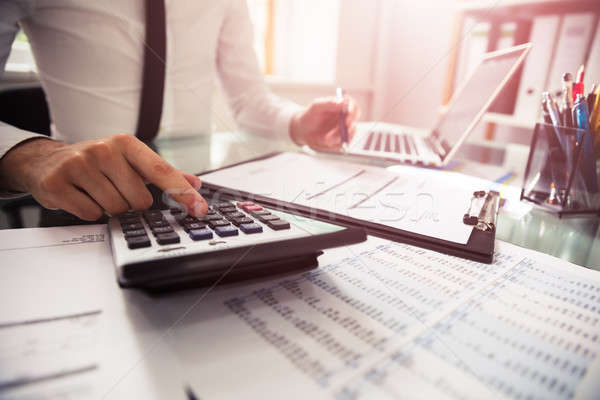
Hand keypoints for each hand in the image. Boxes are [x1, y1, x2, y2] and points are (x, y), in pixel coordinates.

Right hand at [0, 134, 207, 220]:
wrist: (47, 161)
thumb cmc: (97, 162)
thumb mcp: (130, 160)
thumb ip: (163, 173)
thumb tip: (196, 183)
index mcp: (125, 143)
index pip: (162, 172)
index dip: (184, 193)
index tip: (200, 208)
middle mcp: (103, 150)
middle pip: (139, 200)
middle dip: (131, 203)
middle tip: (116, 190)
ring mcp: (78, 166)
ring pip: (115, 209)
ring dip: (111, 208)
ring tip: (97, 192)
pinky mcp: (58, 184)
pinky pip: (91, 215)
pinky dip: (91, 213)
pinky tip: (82, 197)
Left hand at [290, 96, 359, 151]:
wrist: (302, 131)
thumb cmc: (309, 116)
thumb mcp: (316, 107)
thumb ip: (329, 103)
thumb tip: (343, 102)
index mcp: (341, 106)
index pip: (353, 106)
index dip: (353, 111)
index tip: (347, 117)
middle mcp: (345, 118)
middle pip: (354, 121)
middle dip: (349, 127)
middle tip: (341, 131)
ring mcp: (344, 130)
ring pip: (349, 135)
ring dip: (339, 138)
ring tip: (326, 139)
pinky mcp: (340, 141)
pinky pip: (342, 144)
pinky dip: (335, 145)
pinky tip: (325, 142)